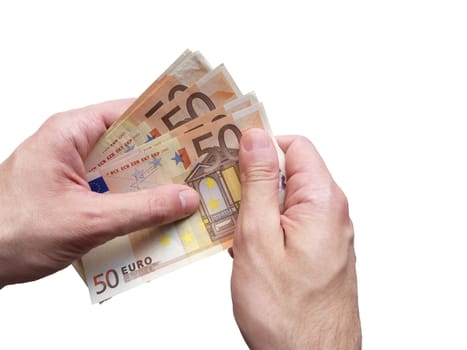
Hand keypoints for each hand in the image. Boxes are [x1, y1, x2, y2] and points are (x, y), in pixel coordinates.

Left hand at [0, 100, 198, 287]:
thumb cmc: (12, 232)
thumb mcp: (87, 220)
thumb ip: (141, 209)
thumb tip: (185, 198)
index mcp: (69, 133)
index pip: (127, 112)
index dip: (163, 122)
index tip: (195, 134)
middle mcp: (71, 146)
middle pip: (128, 143)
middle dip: (161, 159)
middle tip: (196, 170)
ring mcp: (70, 170)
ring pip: (121, 170)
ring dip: (148, 184)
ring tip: (182, 195)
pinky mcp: (71, 192)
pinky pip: (110, 190)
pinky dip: (131, 201)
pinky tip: (152, 217)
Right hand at [231, 129, 360, 348]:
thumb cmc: (286, 312)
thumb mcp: (259, 238)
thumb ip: (260, 182)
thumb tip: (256, 137)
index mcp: (322, 200)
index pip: (294, 145)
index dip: (261, 145)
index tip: (230, 155)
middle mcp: (331, 212)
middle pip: (289, 172)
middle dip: (252, 179)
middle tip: (222, 196)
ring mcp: (325, 234)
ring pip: (285, 200)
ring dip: (255, 206)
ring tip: (228, 226)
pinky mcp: (317, 251)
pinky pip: (289, 223)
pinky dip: (265, 226)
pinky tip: (244, 246)